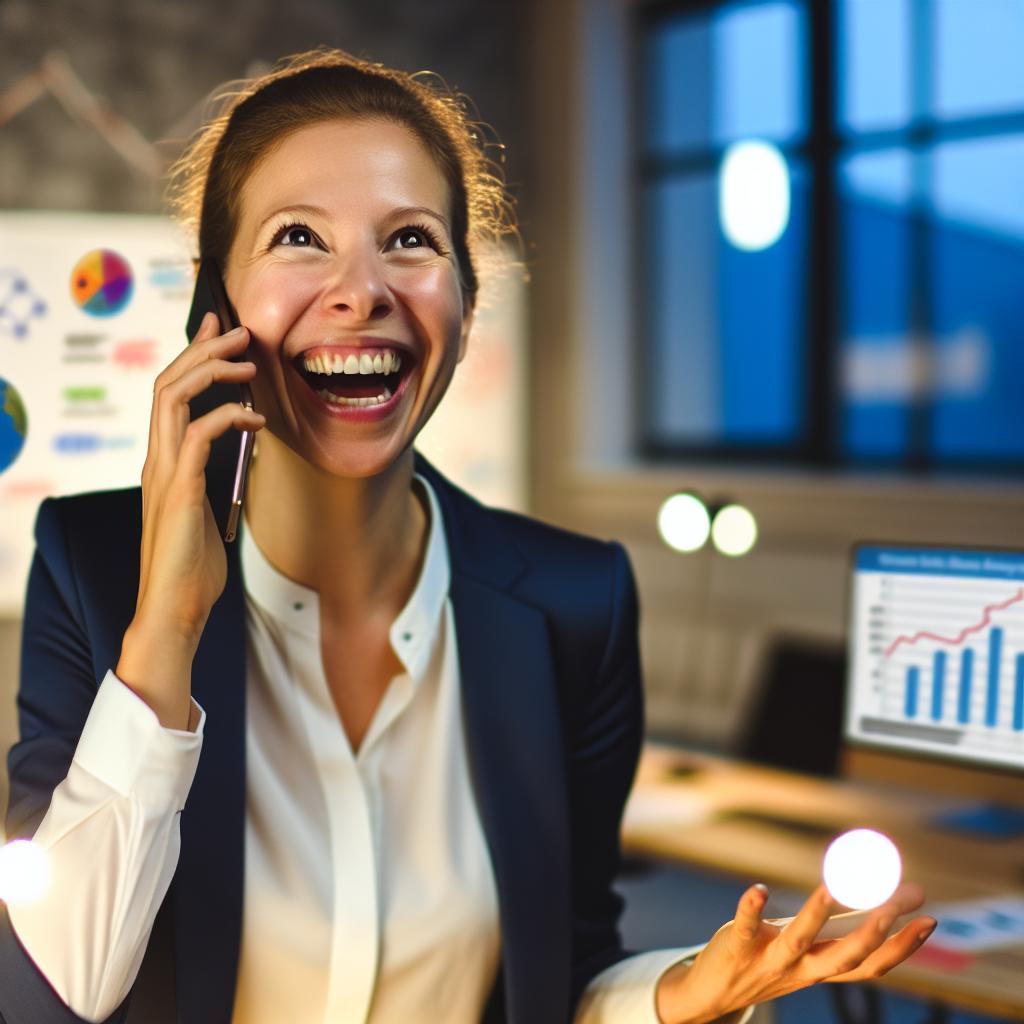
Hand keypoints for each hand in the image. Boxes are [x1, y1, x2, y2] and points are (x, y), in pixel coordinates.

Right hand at [117, 312, 263, 725]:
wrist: (175, 610)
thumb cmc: (193, 569)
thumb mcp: (207, 513)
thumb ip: (215, 481)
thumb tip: (244, 460)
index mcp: (164, 462)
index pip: (171, 393)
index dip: (194, 357)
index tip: (221, 332)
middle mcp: (157, 459)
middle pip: (170, 382)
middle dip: (204, 349)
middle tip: (238, 330)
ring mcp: (164, 473)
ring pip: (174, 397)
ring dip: (212, 370)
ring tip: (247, 360)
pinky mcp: (179, 490)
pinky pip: (198, 434)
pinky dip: (229, 416)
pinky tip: (257, 418)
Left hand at [655, 882, 934, 1023]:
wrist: (710, 994)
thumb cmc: (767, 963)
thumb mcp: (805, 953)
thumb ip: (833, 932)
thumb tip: (868, 896)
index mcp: (822, 970)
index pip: (871, 965)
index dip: (902, 946)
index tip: (931, 919)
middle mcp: (801, 969)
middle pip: (843, 957)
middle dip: (871, 934)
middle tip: (895, 906)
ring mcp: (769, 961)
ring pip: (798, 941)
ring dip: (815, 916)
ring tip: (831, 888)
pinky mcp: (738, 946)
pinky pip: (746, 927)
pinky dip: (752, 908)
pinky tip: (759, 888)